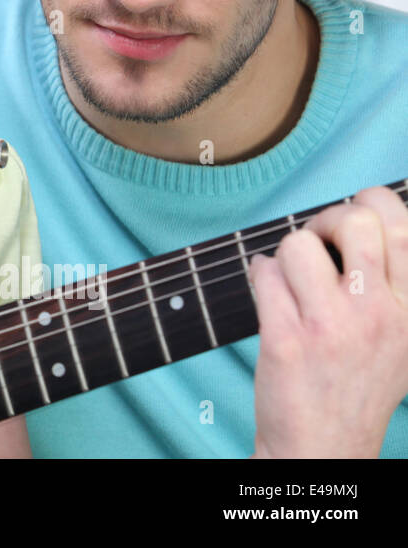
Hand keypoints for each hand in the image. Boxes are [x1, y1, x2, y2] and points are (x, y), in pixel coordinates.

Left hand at [248, 185, 407, 457]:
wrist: (324, 448)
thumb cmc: (357, 386)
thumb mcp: (401, 338)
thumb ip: (394, 284)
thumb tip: (366, 215)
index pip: (400, 224)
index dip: (368, 205)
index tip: (349, 224)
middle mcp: (380, 314)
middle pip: (353, 220)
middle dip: (323, 219)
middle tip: (315, 245)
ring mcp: (333, 326)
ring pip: (297, 243)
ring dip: (285, 257)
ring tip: (290, 283)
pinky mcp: (287, 339)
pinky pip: (263, 272)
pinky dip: (259, 276)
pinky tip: (270, 298)